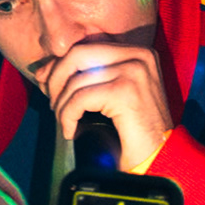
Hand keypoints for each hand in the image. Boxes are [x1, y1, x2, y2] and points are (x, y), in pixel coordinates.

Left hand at [41, 41, 174, 171]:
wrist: (161, 157)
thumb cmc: (134, 132)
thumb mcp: (108, 97)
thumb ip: (83, 78)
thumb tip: (42, 71)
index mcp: (138, 52)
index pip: (87, 47)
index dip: (61, 64)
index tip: (47, 86)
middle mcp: (139, 55)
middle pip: (77, 54)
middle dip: (57, 80)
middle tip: (54, 105)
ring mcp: (134, 71)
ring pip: (76, 80)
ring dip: (62, 105)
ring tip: (66, 122)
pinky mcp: (125, 92)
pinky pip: (80, 99)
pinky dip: (68, 117)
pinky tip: (72, 131)